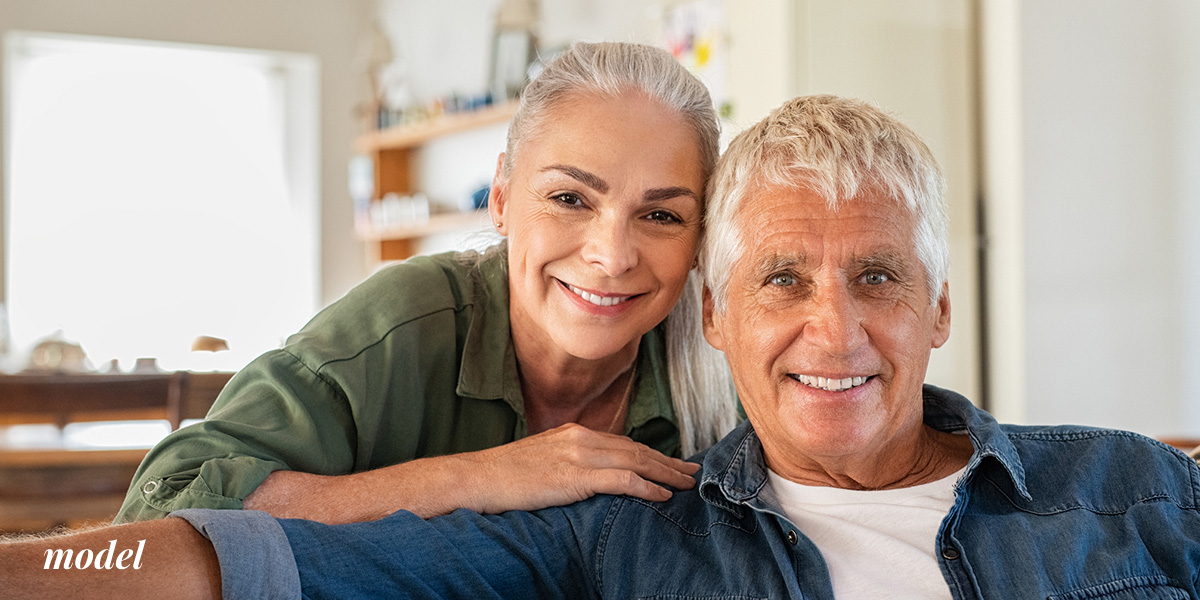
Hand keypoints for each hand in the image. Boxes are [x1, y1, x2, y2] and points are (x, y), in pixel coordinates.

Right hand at [244, 424, 698, 522]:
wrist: (473, 479)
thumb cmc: (501, 477)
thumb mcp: (539, 463)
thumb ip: (566, 465)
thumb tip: (585, 481)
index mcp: (573, 433)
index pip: (622, 442)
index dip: (653, 453)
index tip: (675, 463)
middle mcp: (581, 437)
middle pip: (636, 448)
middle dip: (669, 461)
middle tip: (696, 472)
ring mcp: (578, 455)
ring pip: (635, 461)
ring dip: (667, 473)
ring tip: (690, 485)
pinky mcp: (573, 475)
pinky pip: (620, 480)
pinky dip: (645, 486)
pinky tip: (663, 497)